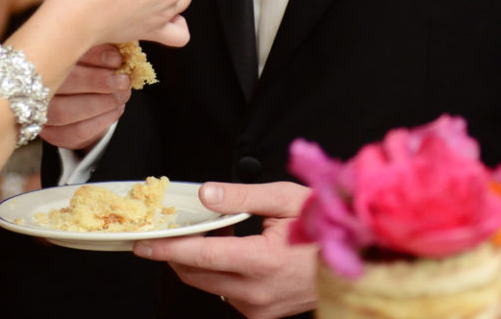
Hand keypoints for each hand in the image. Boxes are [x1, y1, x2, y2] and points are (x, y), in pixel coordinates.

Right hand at [39, 44, 131, 150]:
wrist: (81, 99)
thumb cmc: (87, 66)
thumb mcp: (91, 50)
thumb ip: (99, 44)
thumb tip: (118, 51)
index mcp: (39, 58)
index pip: (61, 56)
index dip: (92, 57)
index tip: (117, 58)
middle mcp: (32, 85)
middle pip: (60, 84)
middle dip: (98, 82)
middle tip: (123, 80)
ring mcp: (38, 113)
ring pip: (65, 112)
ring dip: (101, 103)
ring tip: (122, 95)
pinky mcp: (52, 134)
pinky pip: (75, 131)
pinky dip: (101, 120)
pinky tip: (116, 109)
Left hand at [133, 181, 314, 318]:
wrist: (359, 260)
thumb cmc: (325, 226)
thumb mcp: (285, 199)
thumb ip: (240, 198)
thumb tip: (205, 195)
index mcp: (263, 262)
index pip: (200, 257)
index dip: (167, 249)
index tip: (142, 243)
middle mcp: (258, 292)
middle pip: (197, 275)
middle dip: (176, 253)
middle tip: (167, 230)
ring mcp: (260, 309)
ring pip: (209, 285)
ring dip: (197, 262)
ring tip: (204, 235)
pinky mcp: (262, 316)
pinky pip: (226, 293)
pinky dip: (218, 272)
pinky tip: (230, 251)